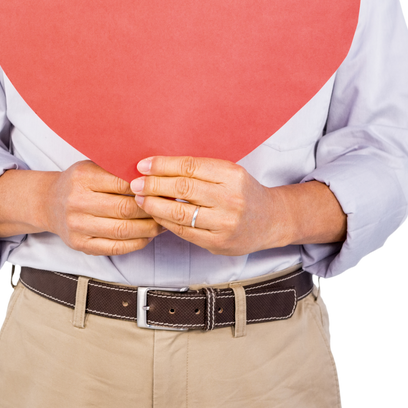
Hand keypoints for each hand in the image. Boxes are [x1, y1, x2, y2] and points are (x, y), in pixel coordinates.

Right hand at [44, 160, 165, 255]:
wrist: (48, 203)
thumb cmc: (78, 182)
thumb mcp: (92, 166)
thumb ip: (117, 169)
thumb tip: (154, 176)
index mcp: (83, 178)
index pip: (122, 183)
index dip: (146, 188)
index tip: (162, 188)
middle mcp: (77, 202)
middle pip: (125, 209)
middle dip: (151, 209)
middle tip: (168, 207)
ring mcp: (78, 226)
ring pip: (123, 230)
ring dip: (149, 228)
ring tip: (163, 223)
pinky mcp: (81, 245)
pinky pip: (115, 247)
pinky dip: (137, 243)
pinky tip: (148, 236)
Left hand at [129, 156, 287, 255]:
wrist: (271, 220)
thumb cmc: (244, 192)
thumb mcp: (229, 173)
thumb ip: (200, 170)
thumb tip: (158, 166)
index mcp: (232, 174)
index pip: (190, 167)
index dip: (162, 165)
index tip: (143, 165)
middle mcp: (231, 198)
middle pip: (183, 188)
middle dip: (153, 184)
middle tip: (136, 183)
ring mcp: (225, 223)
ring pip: (180, 212)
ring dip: (155, 205)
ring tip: (140, 199)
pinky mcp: (219, 242)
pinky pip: (185, 232)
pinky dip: (166, 222)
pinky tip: (156, 215)